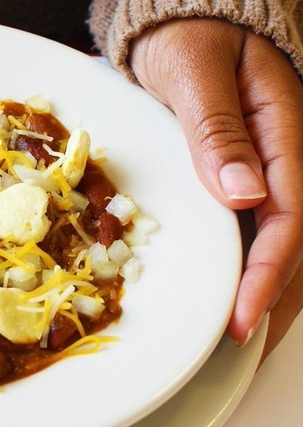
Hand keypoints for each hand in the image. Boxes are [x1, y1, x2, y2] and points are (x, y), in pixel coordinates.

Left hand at [129, 18, 302, 356]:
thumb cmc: (186, 36)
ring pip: (284, 234)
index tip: (243, 316)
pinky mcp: (251, 167)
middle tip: (244, 346)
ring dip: (270, 285)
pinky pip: (262, 219)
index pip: (289, 215)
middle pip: (297, 236)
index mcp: (282, 129)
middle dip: (276, 294)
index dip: (268, 272)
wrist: (183, 18)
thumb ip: (217, 130)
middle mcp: (285, 151)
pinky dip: (252, 258)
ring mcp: (273, 161)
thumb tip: (243, 193)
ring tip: (243, 334)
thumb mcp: (195, 72)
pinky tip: (235, 285)